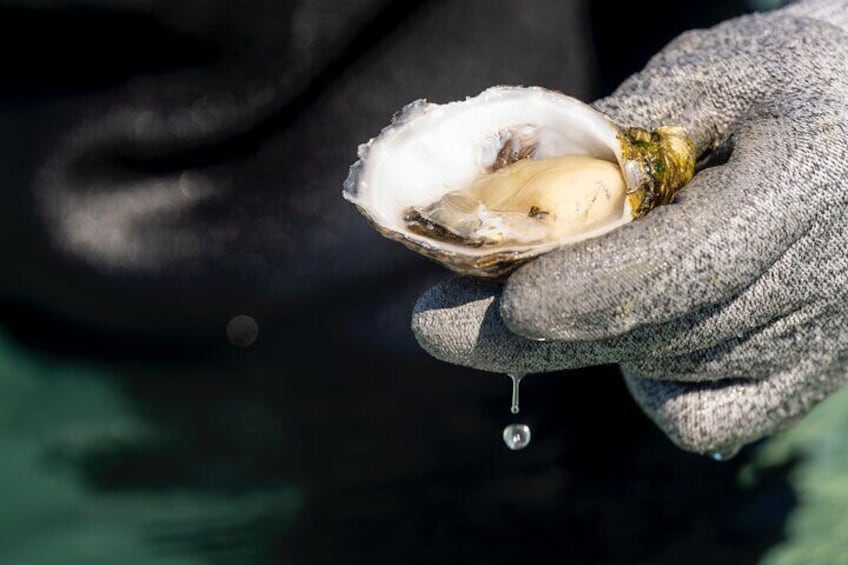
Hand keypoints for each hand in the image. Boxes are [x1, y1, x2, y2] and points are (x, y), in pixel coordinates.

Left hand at [411, 0, 847, 454]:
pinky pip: (699, 417)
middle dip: (525, 335)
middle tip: (436, 328)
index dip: (576, 294)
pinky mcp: (801, 378)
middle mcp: (819, 287)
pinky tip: (632, 334)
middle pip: (644, 336)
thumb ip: (621, 131)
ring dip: (581, 337)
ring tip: (545, 288)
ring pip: (657, 371)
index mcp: (800, 192)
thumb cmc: (793, 83)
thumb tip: (513, 190)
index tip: (500, 301)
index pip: (672, 274)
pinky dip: (647, 385)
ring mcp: (813, 345)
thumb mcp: (714, 73)